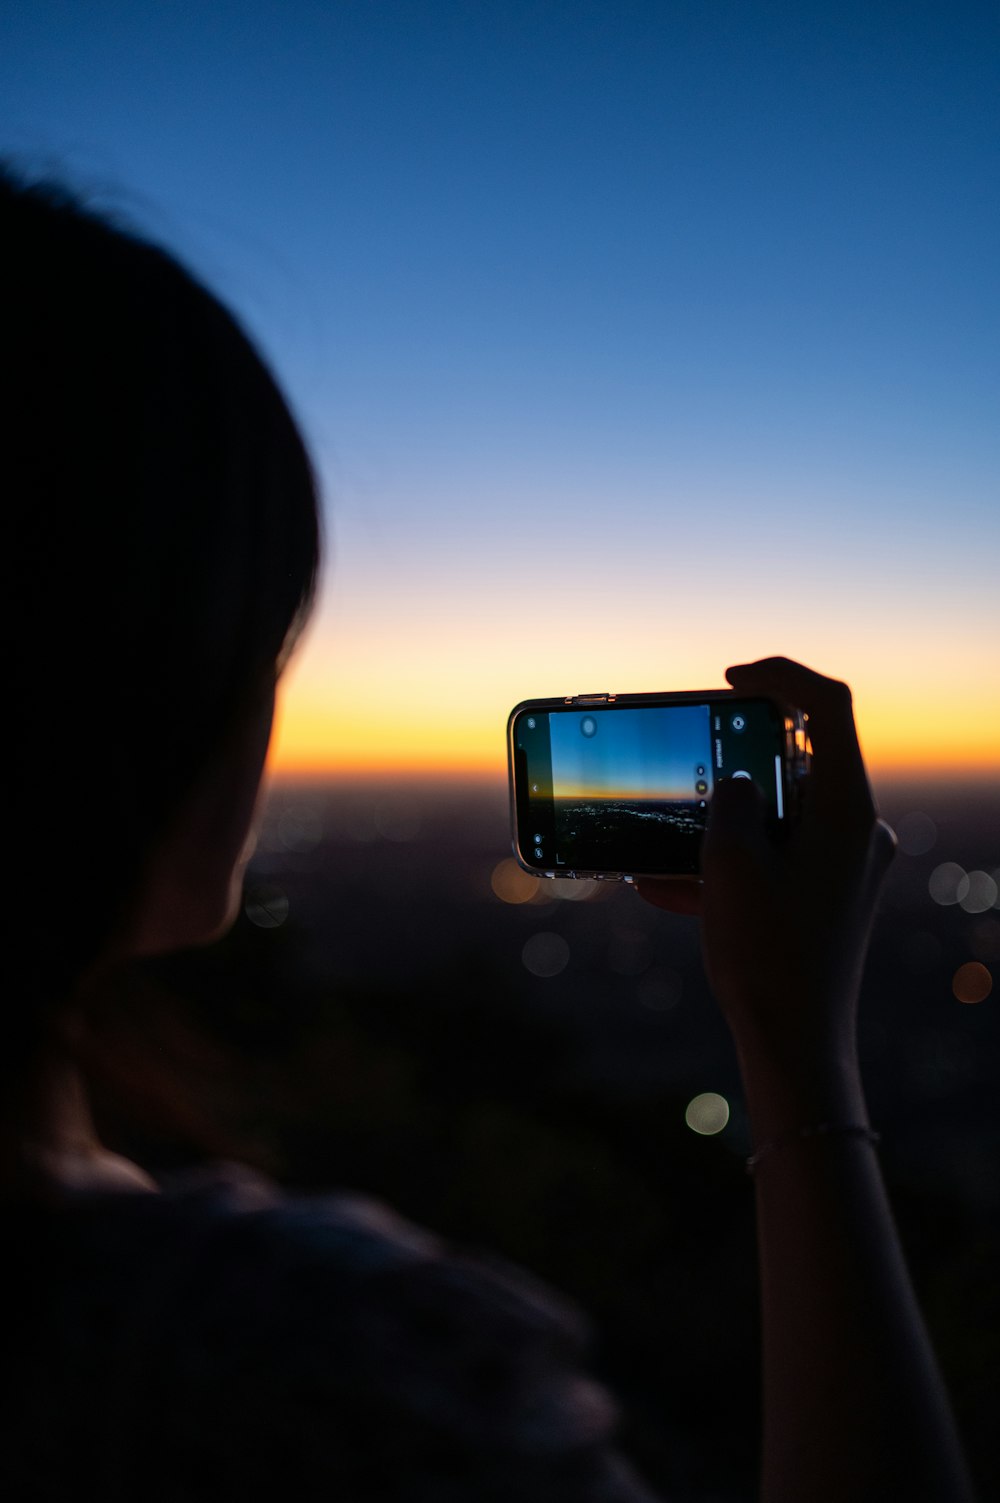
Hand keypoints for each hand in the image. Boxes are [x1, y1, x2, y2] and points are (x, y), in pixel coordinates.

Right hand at [638, 658, 895, 1112]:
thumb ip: (731, 800)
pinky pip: (772, 861)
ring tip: (655, 839)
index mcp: (847, 809)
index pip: (829, 707)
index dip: (780, 676)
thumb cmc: (767, 955)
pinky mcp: (824, 899)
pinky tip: (661, 886)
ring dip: (716, 822)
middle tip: (685, 759)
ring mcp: (844, 866)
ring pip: (776, 816)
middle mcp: (857, 831)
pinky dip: (724, 865)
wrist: (794, 1045)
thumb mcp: (730, 862)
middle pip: (798, 762)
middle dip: (731, 761)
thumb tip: (737, 783)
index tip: (729, 679)